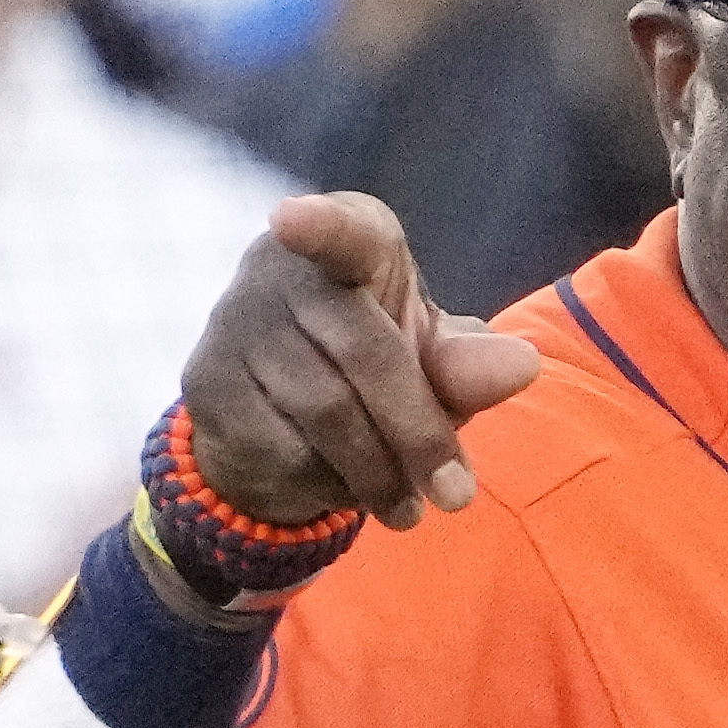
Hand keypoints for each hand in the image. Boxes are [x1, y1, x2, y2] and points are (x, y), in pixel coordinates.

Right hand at [179, 191, 541, 532]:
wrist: (279, 420)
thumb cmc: (375, 366)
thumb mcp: (431, 363)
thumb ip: (468, 364)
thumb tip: (522, 366)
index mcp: (353, 241)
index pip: (342, 232)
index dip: (320, 226)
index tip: (291, 219)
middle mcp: (281, 267)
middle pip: (363, 353)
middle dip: (418, 432)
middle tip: (458, 496)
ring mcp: (234, 322)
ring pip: (324, 411)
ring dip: (377, 473)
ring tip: (407, 509)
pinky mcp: (206, 383)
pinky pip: (280, 447)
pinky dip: (326, 484)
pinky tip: (343, 492)